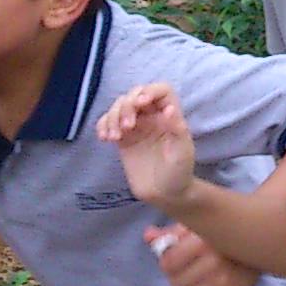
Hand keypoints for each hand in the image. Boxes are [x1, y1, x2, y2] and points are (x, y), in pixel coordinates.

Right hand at [95, 82, 197, 211]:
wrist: (165, 194)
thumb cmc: (179, 172)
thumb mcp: (183, 152)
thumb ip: (177, 130)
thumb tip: (169, 109)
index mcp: (170, 116)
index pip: (161, 90)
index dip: (150, 91)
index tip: (141, 103)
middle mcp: (153, 117)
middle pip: (135, 94)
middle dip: (127, 106)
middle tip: (127, 127)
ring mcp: (136, 127)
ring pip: (119, 106)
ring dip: (112, 116)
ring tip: (114, 137)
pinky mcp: (123, 139)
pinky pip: (108, 123)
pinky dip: (103, 125)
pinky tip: (104, 138)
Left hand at [146, 223, 258, 285]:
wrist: (261, 239)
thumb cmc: (223, 232)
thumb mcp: (197, 225)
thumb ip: (170, 232)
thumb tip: (149, 236)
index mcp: (202, 240)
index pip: (168, 263)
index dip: (168, 261)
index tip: (174, 258)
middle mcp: (215, 261)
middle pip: (177, 282)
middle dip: (179, 275)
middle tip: (189, 267)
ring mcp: (226, 280)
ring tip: (202, 275)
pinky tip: (214, 284)